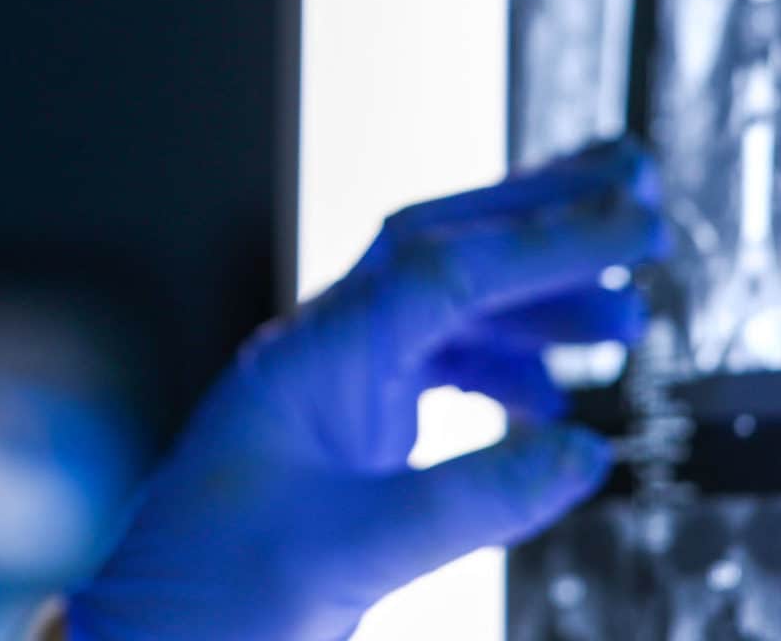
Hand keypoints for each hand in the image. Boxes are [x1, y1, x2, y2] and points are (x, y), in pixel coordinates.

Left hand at [64, 139, 664, 640]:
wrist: (144, 640)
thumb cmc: (212, 597)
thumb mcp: (351, 554)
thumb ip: (473, 502)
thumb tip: (587, 454)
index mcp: (315, 358)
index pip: (447, 267)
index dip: (550, 238)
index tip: (636, 220)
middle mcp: (322, 351)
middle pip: (441, 247)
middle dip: (538, 214)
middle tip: (634, 184)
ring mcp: (331, 385)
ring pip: (444, 306)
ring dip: (533, 298)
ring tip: (625, 314)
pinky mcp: (341, 428)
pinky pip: (432, 364)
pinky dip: (501, 367)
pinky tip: (551, 400)